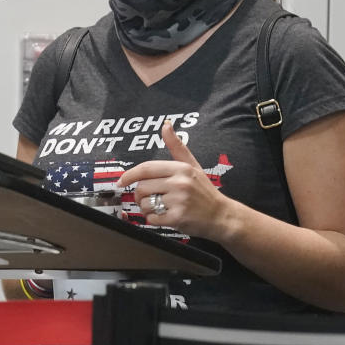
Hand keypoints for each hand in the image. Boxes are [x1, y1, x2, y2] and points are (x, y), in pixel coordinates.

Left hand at [115, 122, 237, 241]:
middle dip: (139, 195)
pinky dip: (154, 219)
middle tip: (147, 198)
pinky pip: (153, 218)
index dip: (129, 175)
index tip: (122, 180)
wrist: (222, 216)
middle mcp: (180, 183)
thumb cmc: (204, 191)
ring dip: (146, 208)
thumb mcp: (192, 165)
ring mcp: (179, 201)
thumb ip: (177, 146)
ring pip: (145, 203)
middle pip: (142, 187)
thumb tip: (166, 125)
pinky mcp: (178, 218)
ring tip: (159, 207)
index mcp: (181, 168)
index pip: (146, 168)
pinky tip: (164, 216)